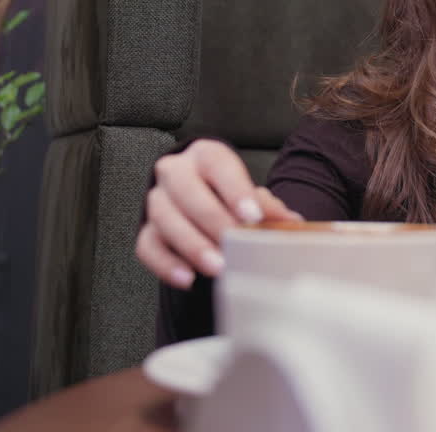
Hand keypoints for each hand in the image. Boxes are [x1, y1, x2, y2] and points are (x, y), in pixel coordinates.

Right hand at [136, 138, 302, 288]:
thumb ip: (268, 207)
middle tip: (232, 243)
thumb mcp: (251, 196)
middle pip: (186, 189)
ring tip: (216, 266)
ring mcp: (157, 201)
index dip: (235, 190)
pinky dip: (167, 265)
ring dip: (191, 244)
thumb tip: (288, 223)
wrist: (203, 204)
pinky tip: (188, 278)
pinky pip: (148, 247)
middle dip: (211, 219)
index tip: (252, 216)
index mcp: (206, 156)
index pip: (218, 164)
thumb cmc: (229, 197)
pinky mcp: (146, 231)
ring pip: (163, 217)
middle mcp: (176, 173)